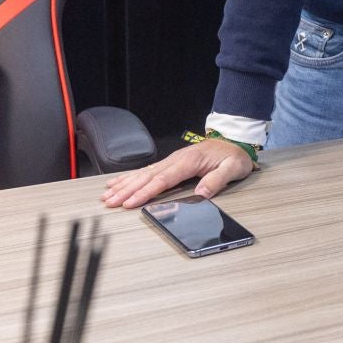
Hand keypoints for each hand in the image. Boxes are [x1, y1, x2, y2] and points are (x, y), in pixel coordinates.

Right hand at [101, 138, 253, 209]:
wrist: (234, 140)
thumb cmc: (234, 155)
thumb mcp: (233, 168)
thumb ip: (218, 180)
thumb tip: (201, 194)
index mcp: (189, 161)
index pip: (163, 180)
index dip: (145, 192)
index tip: (130, 203)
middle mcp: (176, 159)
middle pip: (147, 177)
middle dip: (127, 190)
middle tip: (110, 202)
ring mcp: (172, 160)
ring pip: (144, 174)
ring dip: (124, 184)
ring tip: (107, 195)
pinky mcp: (171, 163)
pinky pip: (147, 170)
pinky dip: (130, 177)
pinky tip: (118, 182)